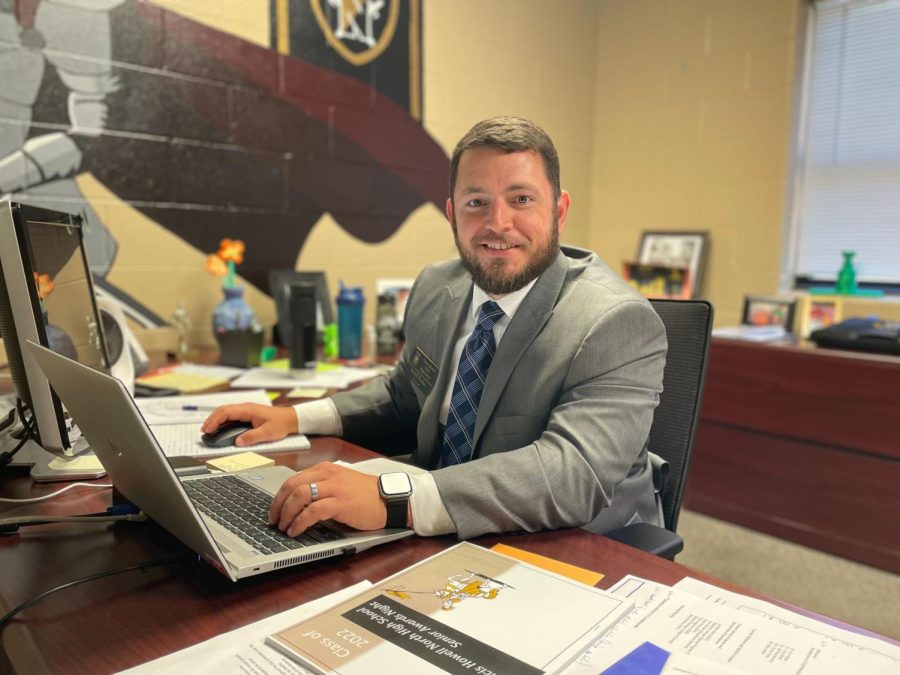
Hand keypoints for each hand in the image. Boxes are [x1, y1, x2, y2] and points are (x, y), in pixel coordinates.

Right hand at [201, 403, 296, 446]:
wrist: (290, 418)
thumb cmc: (281, 423)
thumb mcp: (267, 432)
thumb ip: (252, 437)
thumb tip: (238, 442)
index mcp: (248, 410)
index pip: (226, 412)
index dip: (215, 420)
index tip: (208, 429)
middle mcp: (245, 408)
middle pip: (223, 410)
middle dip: (211, 419)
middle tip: (204, 431)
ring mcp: (246, 411)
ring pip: (226, 412)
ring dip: (216, 419)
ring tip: (208, 430)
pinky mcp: (247, 415)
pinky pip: (231, 416)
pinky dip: (222, 421)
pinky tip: (219, 428)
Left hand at [269, 462, 396, 534]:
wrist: (390, 499)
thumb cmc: (366, 496)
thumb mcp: (340, 485)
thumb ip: (321, 489)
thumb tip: (296, 505)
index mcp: (326, 469)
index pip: (293, 479)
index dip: (278, 497)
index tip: (274, 511)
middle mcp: (328, 474)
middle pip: (291, 486)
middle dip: (278, 506)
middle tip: (274, 521)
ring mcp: (335, 487)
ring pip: (299, 496)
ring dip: (287, 514)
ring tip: (284, 527)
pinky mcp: (341, 502)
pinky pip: (313, 510)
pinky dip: (300, 521)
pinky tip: (296, 530)